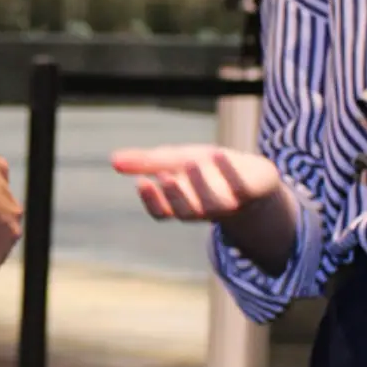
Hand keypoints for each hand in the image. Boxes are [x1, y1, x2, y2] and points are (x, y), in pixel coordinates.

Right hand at [110, 144, 283, 222]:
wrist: (254, 177)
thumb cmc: (209, 172)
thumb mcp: (176, 161)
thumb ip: (146, 162)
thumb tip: (112, 159)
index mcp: (183, 204)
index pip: (162, 212)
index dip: (152, 201)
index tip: (141, 182)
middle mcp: (204, 209)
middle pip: (186, 212)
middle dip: (175, 196)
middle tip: (164, 176)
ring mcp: (229, 204)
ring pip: (213, 205)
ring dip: (200, 185)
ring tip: (190, 161)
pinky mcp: (251, 192)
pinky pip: (240, 187)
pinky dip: (229, 172)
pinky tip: (218, 154)